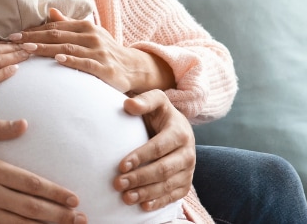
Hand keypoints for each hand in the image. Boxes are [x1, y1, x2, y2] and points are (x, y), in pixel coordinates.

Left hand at [9, 8, 173, 93]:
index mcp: (85, 26)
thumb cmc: (106, 51)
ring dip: (45, 48)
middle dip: (33, 37)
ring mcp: (99, 52)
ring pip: (67, 48)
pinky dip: (71, 60)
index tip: (14, 34)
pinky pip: (86, 63)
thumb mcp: (89, 35)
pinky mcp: (105, 68)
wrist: (134, 68)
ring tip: (27, 49)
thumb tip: (49, 10)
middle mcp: (91, 36)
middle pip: (57, 35)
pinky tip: (58, 59)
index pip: (54, 27)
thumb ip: (68, 24)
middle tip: (13, 41)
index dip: (33, 30)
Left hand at [115, 89, 194, 211]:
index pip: (159, 147)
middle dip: (139, 178)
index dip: (140, 157)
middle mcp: (188, 152)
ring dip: (146, 193)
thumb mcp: (156, 101)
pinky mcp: (186, 183)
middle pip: (163, 169)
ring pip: (168, 185)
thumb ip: (145, 100)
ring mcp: (189, 170)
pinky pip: (174, 196)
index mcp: (180, 132)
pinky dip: (159, 202)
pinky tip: (143, 206)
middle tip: (118, 183)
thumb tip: (128, 104)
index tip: (121, 165)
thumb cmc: (161, 115)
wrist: (178, 128)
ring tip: (126, 197)